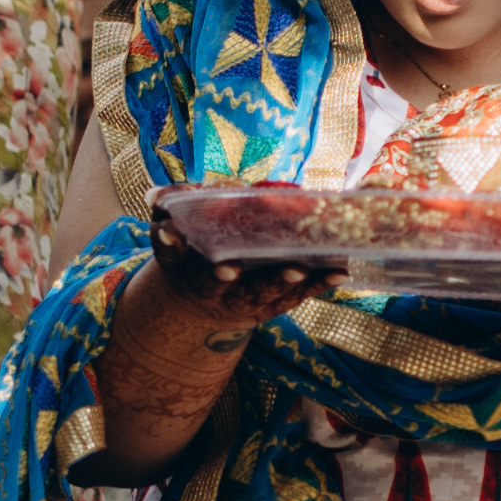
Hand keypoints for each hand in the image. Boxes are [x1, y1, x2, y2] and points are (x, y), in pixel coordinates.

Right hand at [144, 209, 323, 348]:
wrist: (206, 305)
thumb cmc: (195, 252)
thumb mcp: (176, 232)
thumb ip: (172, 208)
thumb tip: (161, 195)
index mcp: (182, 264)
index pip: (171, 253)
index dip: (169, 243)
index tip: (169, 232)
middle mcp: (212, 288)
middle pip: (216, 284)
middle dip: (223, 276)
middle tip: (229, 268)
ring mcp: (245, 299)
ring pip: (261, 293)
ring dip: (278, 281)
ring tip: (297, 268)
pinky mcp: (275, 304)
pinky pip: (298, 296)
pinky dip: (318, 284)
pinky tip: (339, 272)